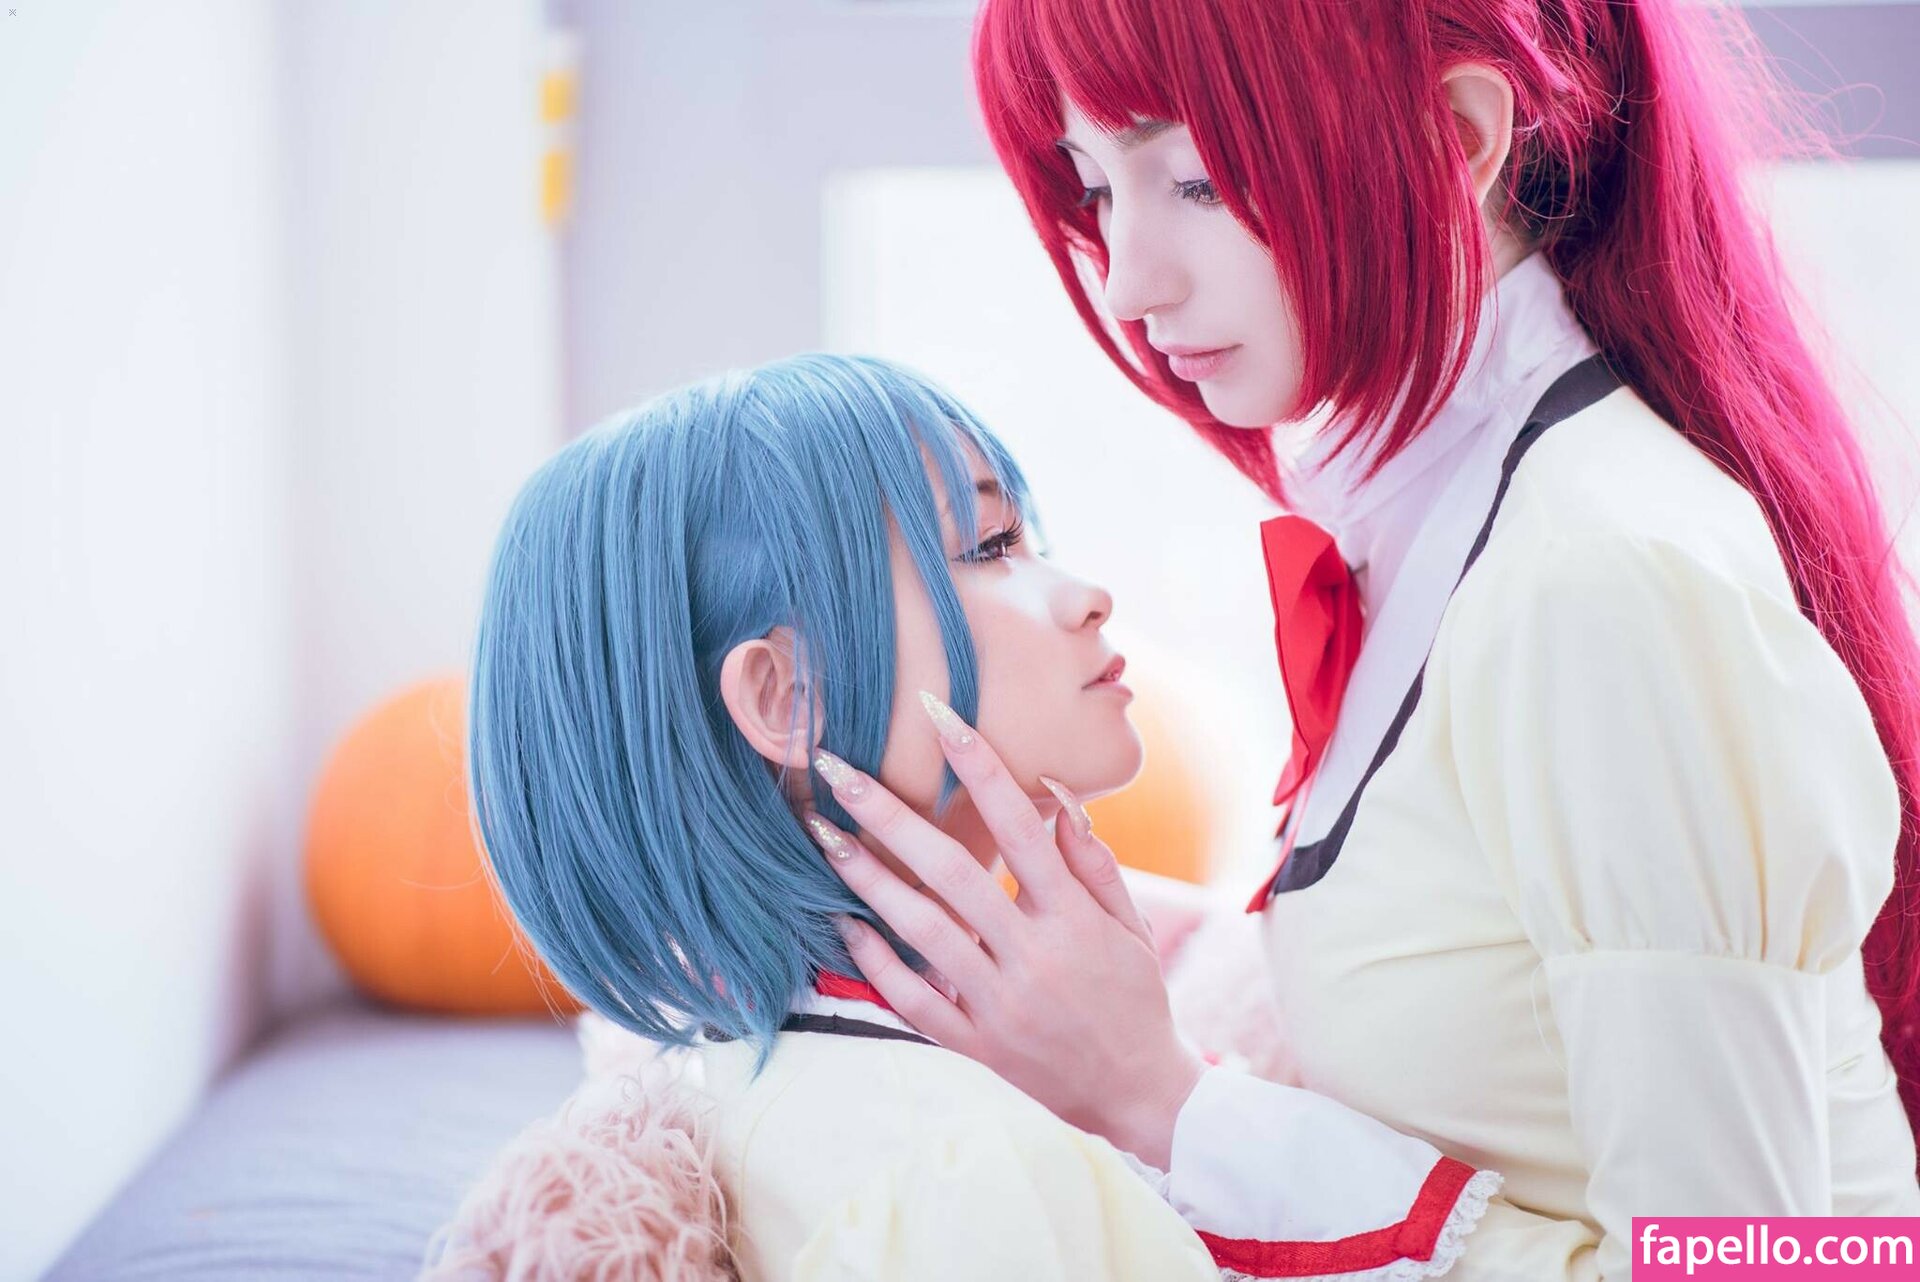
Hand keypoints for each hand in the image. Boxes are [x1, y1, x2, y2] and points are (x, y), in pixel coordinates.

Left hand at [804, 692, 1205, 1168]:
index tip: (939, 713)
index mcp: (1073, 919)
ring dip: (867, 879)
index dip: (980, 764)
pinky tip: (842, 922)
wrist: (1140, 1096)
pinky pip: (913, 999)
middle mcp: (1032, 957)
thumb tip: (1054, 795)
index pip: (1019, 825)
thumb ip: (1092, 861)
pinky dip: (875, 962)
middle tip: (836, 769)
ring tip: (821, 835)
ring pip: (921, 931)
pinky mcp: (976, 1045)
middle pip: (951, 871)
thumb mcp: (1130, 925)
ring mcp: (999, 1004)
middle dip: (890, 814)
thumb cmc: (1136, 998)